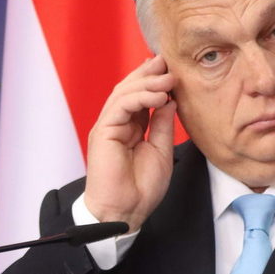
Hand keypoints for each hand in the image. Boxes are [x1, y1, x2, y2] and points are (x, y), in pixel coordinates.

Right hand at [83, 55, 176, 231]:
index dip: (153, 81)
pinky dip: (139, 98)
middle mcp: (116, 123)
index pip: (139, 96)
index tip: (171, 68)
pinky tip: (158, 95)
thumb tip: (170, 99)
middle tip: (168, 62)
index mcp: (129, 127)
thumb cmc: (142, 187)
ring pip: (123, 94)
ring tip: (169, 78)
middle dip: (148, 74)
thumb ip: (162, 124)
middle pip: (129, 89)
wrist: (125, 211)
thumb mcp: (160, 149)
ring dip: (147, 83)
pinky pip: (120, 107)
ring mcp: (107, 127)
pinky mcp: (103, 133)